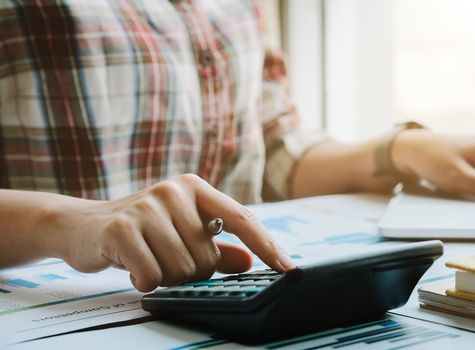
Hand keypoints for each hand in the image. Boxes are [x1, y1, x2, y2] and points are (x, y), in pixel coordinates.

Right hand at [45, 174, 294, 291]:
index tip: (288, 269)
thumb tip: (249, 262)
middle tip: (164, 259)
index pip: (241, 218)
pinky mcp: (122, 227)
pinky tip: (131, 267)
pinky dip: (144, 282)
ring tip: (146, 259)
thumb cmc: (141, 231)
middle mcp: (175, 191)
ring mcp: (148, 206)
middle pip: (207, 258)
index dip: (266, 245)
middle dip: (189, 272)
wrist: (82, 225)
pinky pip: (152, 275)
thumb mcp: (182, 234)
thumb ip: (216, 248)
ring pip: (181, 270)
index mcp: (196, 189)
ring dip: (165, 277)